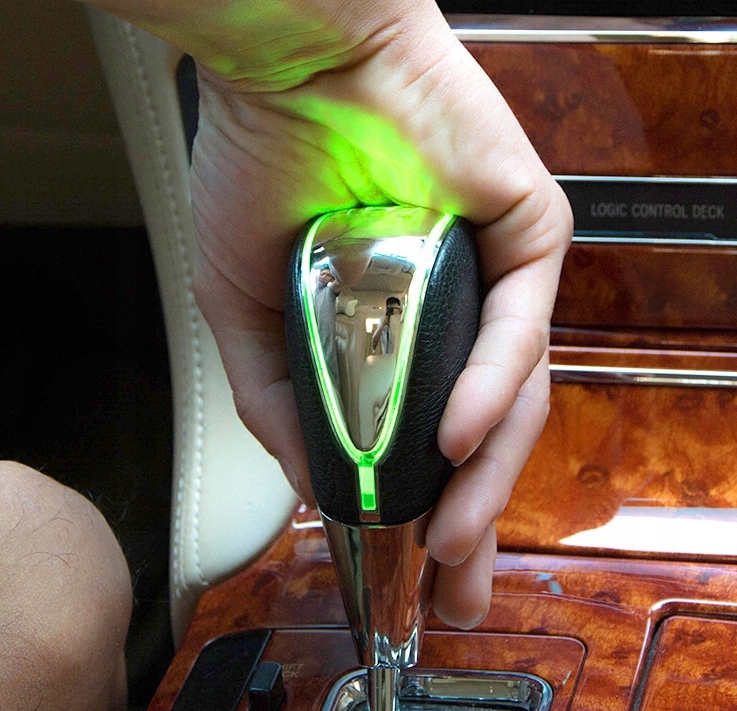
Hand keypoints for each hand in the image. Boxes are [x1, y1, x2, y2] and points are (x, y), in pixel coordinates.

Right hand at [119, 0, 572, 627]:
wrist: (289, 71)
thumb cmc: (263, 171)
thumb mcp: (245, 314)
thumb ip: (280, 402)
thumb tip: (315, 485)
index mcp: (389, 335)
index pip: (422, 438)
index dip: (423, 508)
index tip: (417, 571)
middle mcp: (447, 316)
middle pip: (484, 436)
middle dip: (471, 517)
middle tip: (452, 582)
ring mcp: (489, 279)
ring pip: (516, 397)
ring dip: (484, 473)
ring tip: (452, 535)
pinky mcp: (523, 233)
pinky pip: (518, 327)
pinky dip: (489, 384)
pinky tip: (456, 435)